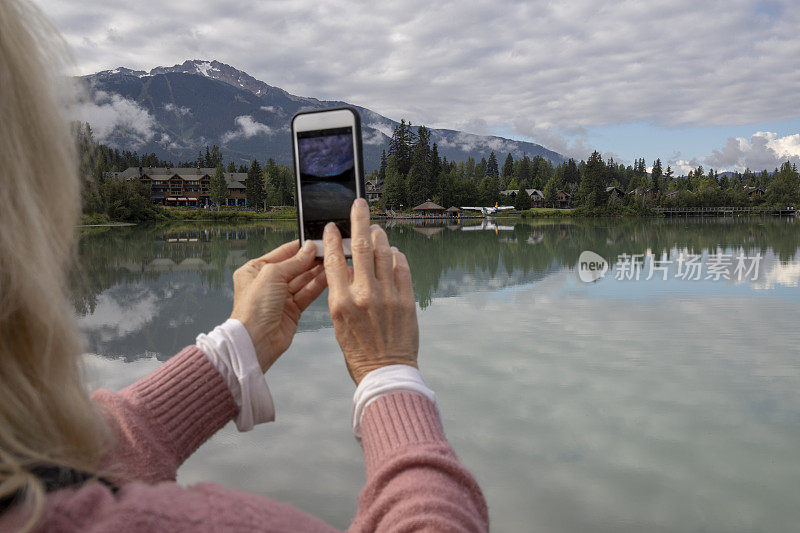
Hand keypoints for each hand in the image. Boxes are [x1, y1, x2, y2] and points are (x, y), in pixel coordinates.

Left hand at [230, 240, 326, 372]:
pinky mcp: (292, 310)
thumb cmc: (253, 308)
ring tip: (332, 261)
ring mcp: (280, 297)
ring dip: (317, 271)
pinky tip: (329, 276)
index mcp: (255, 270)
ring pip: (303, 280)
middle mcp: (267, 283)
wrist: (256, 340)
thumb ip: (293, 261)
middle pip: (294, 266)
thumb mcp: (272, 275)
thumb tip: (308, 249)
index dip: (299, 247)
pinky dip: (318, 285)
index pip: (281, 253)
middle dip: (310, 259)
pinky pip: (307, 293)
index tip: (315, 241)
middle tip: (328, 250)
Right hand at [323, 198, 418, 384]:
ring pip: (383, 253)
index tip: (330, 227)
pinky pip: (402, 267)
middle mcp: (364, 294)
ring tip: (376, 229)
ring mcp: (388, 295)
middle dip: (360, 220)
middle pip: (361, 247)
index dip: (331, 239)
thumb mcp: (339, 323)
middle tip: (359, 203)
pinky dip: (396, 256)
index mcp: (341, 302)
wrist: (386, 372)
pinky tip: (392, 252)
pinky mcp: (407, 299)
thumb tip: (348, 268)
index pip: (333, 260)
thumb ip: (341, 294)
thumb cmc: (359, 352)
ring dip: (379, 236)